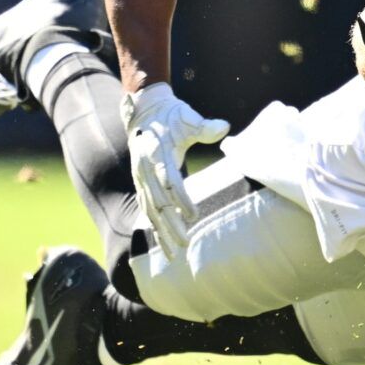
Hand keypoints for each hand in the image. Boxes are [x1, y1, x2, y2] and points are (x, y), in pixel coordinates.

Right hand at [120, 82, 229, 251]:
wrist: (144, 111)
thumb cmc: (171, 116)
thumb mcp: (187, 117)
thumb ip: (205, 126)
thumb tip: (225, 127)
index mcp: (155, 151)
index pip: (169, 180)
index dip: (180, 199)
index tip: (193, 215)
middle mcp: (144, 168)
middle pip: (158, 201)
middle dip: (171, 224)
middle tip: (186, 243)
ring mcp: (140, 178)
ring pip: (150, 210)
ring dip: (161, 232)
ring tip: (174, 253)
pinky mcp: (141, 184)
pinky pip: (146, 209)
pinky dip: (154, 227)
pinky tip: (163, 244)